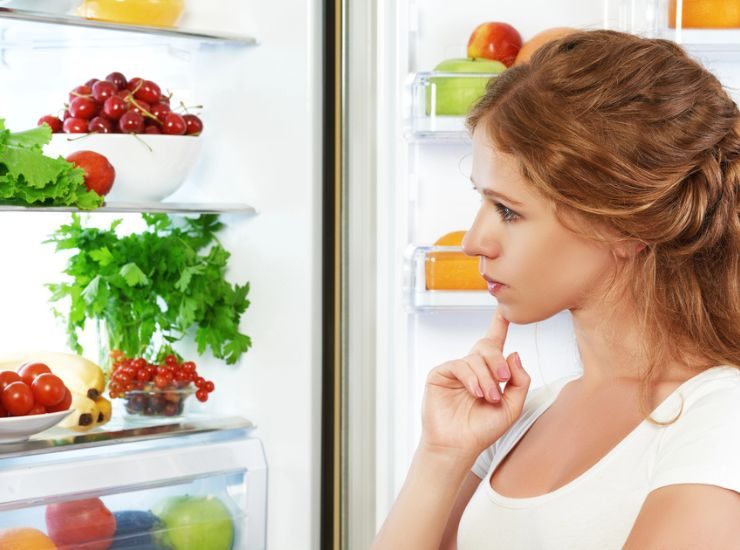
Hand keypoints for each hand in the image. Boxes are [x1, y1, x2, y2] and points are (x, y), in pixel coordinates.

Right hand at [420, 310, 530, 460]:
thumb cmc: (482, 429)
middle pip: (487, 347)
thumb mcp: (512, 406)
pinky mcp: (440, 374)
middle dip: (498, 360)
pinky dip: (471, 378)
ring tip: (489, 397)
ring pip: (475, 358)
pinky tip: (476, 393)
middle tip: (503, 378)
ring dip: (486, 378)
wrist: (458, 446)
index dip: (499, 324)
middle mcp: (472, 368)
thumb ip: (519, 381)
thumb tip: (514, 353)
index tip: (504, 309)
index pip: (495, 343)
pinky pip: (459, 365)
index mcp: (489, 373)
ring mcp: (455, 370)